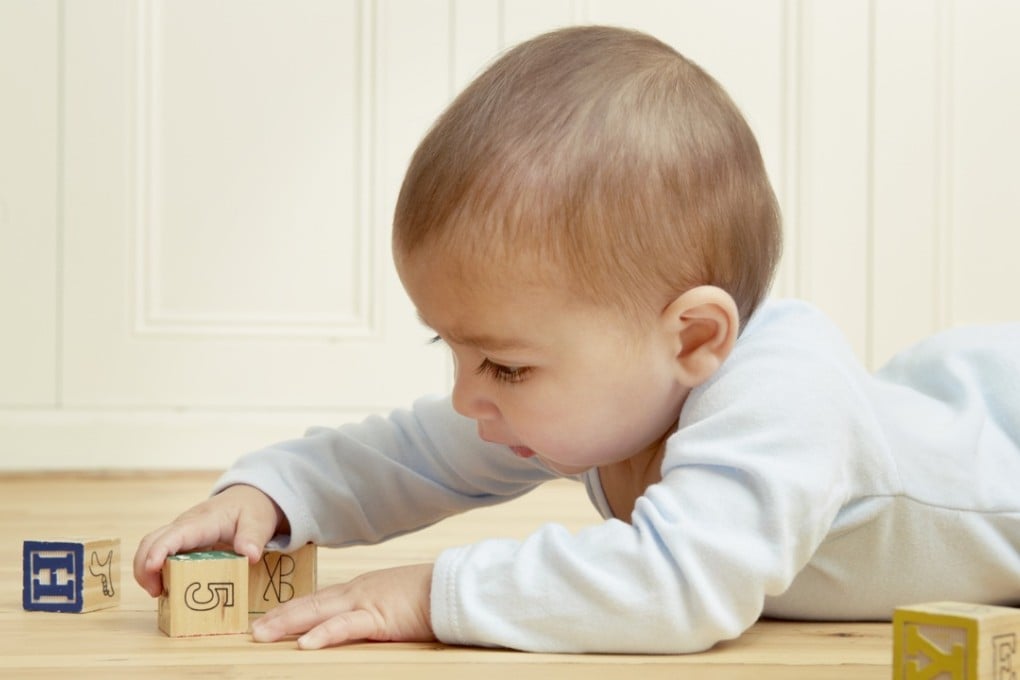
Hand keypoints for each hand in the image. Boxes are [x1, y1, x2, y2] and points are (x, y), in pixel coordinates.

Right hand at [133, 484, 284, 596]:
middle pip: (152, 541)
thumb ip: (253, 538)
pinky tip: (166, 587)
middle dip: (144, 566)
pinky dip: (156, 570)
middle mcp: (185, 526)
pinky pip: (161, 553)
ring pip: (151, 546)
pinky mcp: (181, 541)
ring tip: (159, 593)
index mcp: (203, 521)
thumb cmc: (251, 509)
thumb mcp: (258, 522)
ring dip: (147, 570)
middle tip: (155, 592)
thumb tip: (251, 556)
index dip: (159, 550)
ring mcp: (181, 533)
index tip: (151, 568)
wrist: (248, 498)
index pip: (174, 534)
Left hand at [251, 564, 435, 648]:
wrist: (453, 588)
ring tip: (263, 634)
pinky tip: (305, 643)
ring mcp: (366, 603)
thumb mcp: (394, 602)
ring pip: (318, 613)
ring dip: (288, 624)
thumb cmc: (429, 597)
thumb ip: (373, 611)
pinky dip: (324, 634)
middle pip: (310, 604)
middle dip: (279, 617)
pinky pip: (346, 627)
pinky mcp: (379, 618)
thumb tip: (361, 624)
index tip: (269, 619)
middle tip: (253, 630)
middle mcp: (357, 593)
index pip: (318, 600)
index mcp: (360, 590)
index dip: (292, 610)